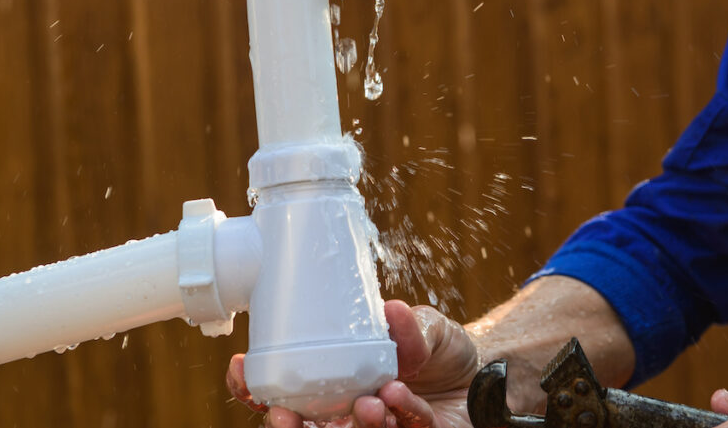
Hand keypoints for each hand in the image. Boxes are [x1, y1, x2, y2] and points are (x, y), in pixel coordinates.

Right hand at [226, 300, 480, 427]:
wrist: (486, 378)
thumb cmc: (440, 351)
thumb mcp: (426, 328)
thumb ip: (411, 326)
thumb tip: (391, 311)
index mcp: (333, 382)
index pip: (279, 392)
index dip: (253, 387)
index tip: (240, 368)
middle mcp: (345, 412)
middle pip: (299, 426)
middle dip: (285, 425)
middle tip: (286, 412)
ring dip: (352, 425)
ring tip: (367, 402)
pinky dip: (399, 416)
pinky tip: (400, 395)